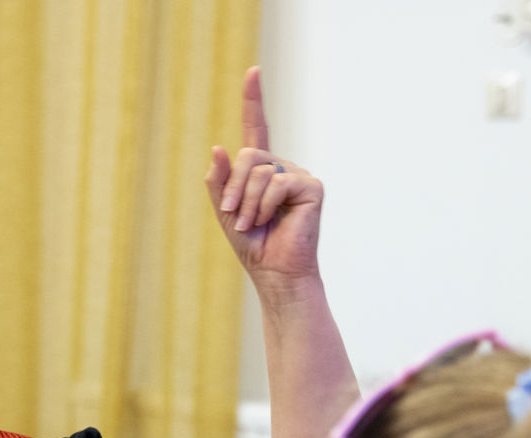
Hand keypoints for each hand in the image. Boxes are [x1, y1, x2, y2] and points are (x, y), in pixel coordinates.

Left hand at [205, 66, 322, 287]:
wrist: (274, 272)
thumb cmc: (253, 244)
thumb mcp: (225, 209)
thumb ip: (219, 179)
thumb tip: (219, 147)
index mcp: (261, 169)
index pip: (257, 127)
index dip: (254, 99)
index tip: (253, 71)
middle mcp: (281, 167)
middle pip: (249, 154)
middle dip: (234, 186)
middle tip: (233, 214)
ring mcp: (298, 175)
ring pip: (261, 169)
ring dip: (248, 201)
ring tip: (251, 224)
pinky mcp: (312, 187)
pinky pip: (278, 182)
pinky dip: (265, 203)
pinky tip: (269, 220)